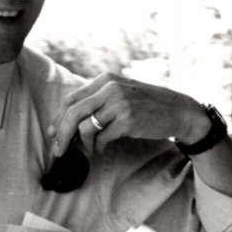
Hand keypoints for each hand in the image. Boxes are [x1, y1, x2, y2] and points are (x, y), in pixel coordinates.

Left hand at [48, 71, 209, 157]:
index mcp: (105, 80)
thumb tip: (70, 121)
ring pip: (85, 127)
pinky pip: (102, 138)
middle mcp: (110, 89)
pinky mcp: (128, 121)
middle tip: (58, 150)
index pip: (72, 99)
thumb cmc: (147, 105)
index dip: (58, 118)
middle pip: (73, 112)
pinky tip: (101, 150)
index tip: (53, 134)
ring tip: (87, 151)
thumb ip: (99, 100)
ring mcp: (119, 104)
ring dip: (82, 144)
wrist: (178, 110)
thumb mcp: (122, 93)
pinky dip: (97, 147)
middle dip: (61, 134)